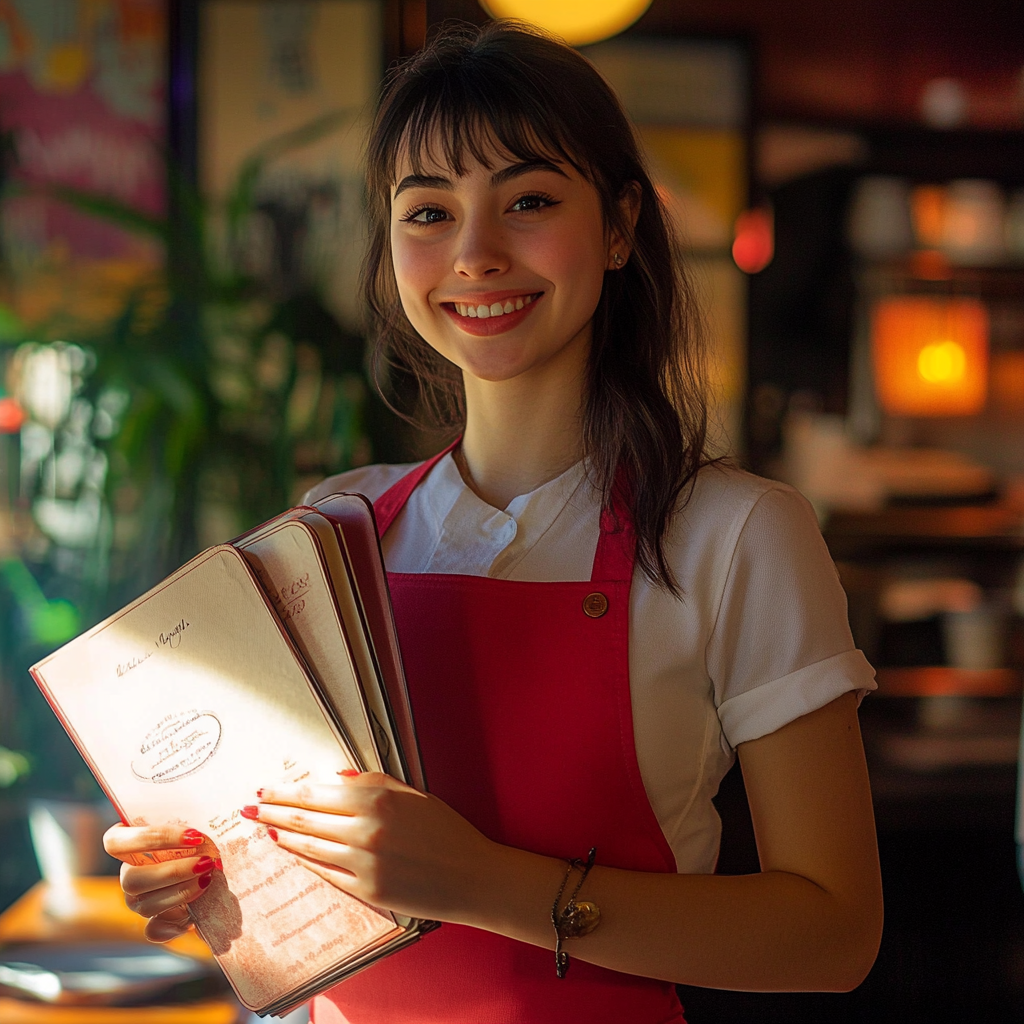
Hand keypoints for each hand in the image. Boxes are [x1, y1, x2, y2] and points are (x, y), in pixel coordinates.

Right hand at [102, 823, 220, 941]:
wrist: (214, 862)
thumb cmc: (200, 835)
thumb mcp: (193, 823)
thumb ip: (192, 821)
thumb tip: (231, 813)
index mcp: (126, 843)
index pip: (115, 842)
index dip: (154, 839)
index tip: (194, 836)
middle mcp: (127, 873)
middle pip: (130, 879)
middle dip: (172, 871)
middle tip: (206, 862)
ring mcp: (136, 900)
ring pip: (144, 905)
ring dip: (180, 893)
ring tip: (208, 880)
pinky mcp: (153, 923)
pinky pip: (153, 931)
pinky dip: (175, 924)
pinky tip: (195, 913)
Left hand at [251, 772, 498, 921]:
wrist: (472, 876)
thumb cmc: (447, 831)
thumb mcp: (414, 794)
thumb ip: (374, 783)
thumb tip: (335, 779)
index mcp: (378, 801)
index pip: (316, 793)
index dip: (285, 791)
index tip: (265, 789)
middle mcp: (366, 831)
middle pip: (304, 820)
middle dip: (272, 812)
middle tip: (250, 808)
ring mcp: (364, 865)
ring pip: (309, 847)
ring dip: (282, 837)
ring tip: (264, 830)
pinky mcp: (366, 892)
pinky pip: (325, 873)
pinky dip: (305, 861)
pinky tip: (292, 853)